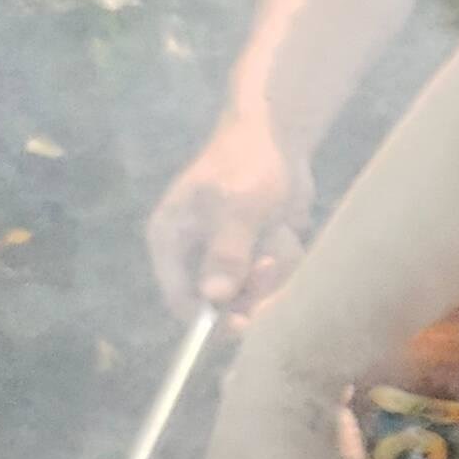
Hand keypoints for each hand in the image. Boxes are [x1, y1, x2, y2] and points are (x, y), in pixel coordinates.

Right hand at [149, 112, 310, 319]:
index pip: (180, 299)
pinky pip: (275, 278)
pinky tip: (285, 230)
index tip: (243, 322)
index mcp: (171, 241)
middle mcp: (194, 254)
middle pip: (222, 304)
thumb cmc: (248, 164)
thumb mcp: (238, 207)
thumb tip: (214, 297)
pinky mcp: (256, 253)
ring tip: (276, 232)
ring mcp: (227, 255)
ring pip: (254, 292)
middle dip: (252, 289)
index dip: (210, 318)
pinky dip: (286, 259)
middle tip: (271, 263)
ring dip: (274, 269)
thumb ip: (226, 253)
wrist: (280, 137)